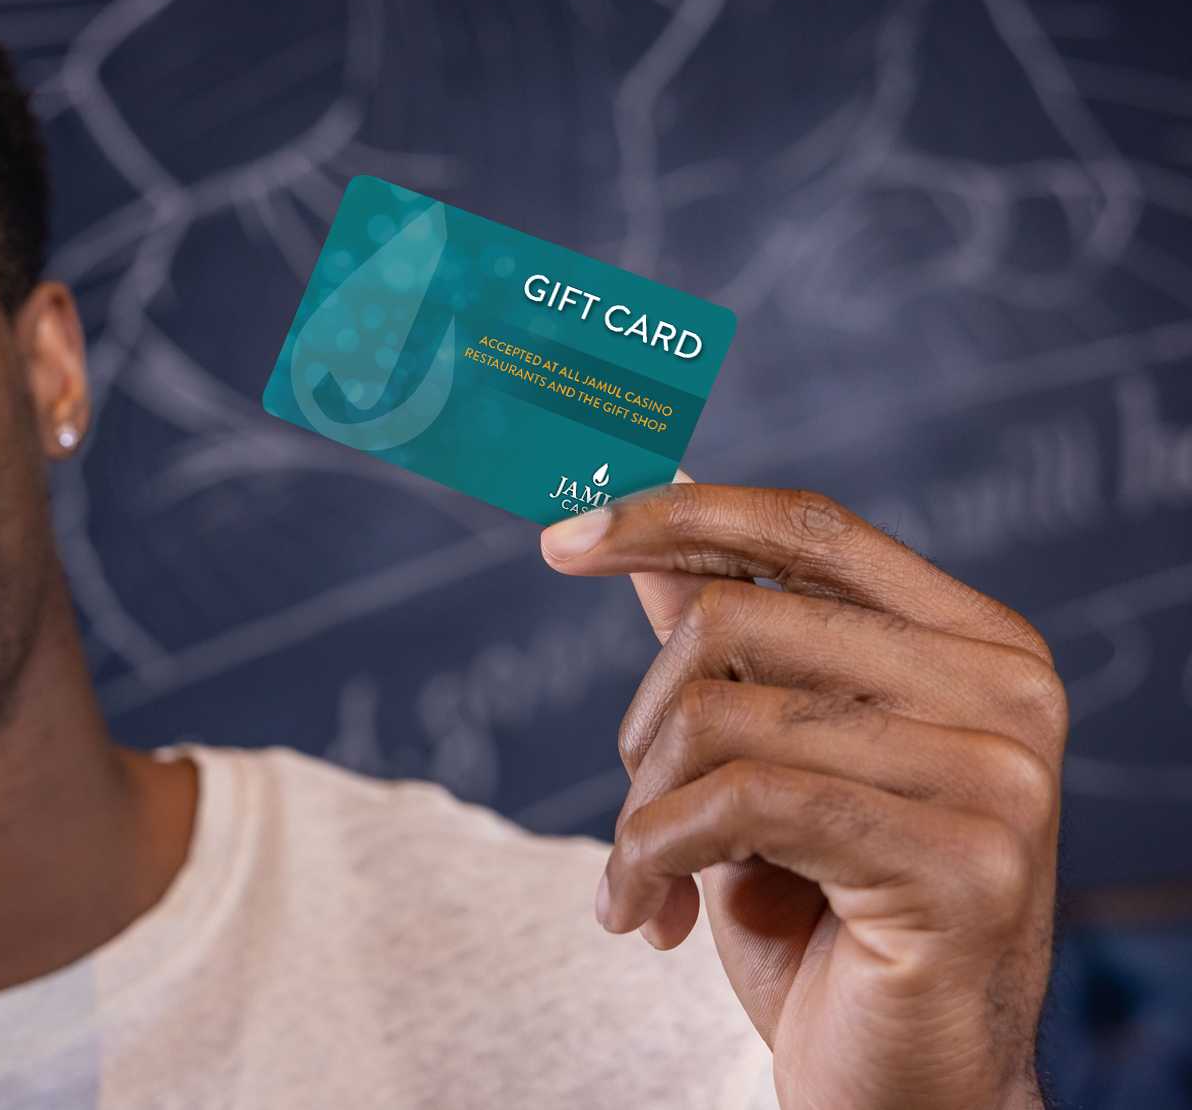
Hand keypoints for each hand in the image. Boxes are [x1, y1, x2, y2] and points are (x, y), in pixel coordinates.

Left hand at [539, 470, 1065, 1109]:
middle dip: (645, 722)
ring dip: (642, 808)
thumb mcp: (761, 768)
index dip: (675, 517)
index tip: (562, 538)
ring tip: (642, 881)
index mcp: (975, 645)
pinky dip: (655, 854)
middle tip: (636, 811)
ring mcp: (998, 778)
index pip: (810, 526)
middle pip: (737, 616)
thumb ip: (729, 648)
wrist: (900, 1092)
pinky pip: (740, 804)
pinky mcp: (963, 864)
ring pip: (721, 713)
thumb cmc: (825, 930)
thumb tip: (648, 524)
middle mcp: (1007, 692)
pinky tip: (647, 916)